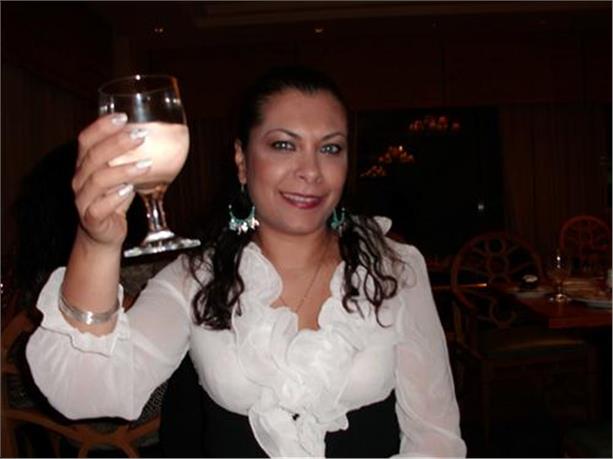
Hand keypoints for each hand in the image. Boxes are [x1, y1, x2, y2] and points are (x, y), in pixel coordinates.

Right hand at [72, 113, 150, 248]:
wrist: (103, 234)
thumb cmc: (113, 200)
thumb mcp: (120, 176)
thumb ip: (129, 158)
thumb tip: (152, 135)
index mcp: (84, 165)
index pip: (86, 140)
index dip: (101, 127)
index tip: (122, 116)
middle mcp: (80, 180)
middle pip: (94, 156)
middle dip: (117, 143)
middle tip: (140, 136)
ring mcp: (83, 200)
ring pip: (98, 180)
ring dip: (123, 170)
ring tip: (146, 164)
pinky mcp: (91, 219)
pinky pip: (99, 207)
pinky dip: (115, 198)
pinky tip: (129, 190)